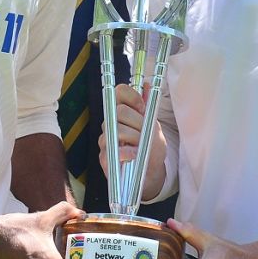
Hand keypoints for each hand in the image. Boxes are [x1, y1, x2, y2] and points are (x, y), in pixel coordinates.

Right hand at [98, 83, 165, 200]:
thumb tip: (148, 85)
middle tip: (145, 134)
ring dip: (135, 139)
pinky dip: (128, 153)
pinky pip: (114, 150)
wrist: (150, 174)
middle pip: (120, 110)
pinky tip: (134, 157)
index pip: (119, 92)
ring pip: (119, 130)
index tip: (143, 108)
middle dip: (138, 122)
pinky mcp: (104, 157)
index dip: (132, 96)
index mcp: (122, 112)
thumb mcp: (154, 127)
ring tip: (141, 149)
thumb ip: (148, 108)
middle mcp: (110, 122)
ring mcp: (105, 140)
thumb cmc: (150, 148)